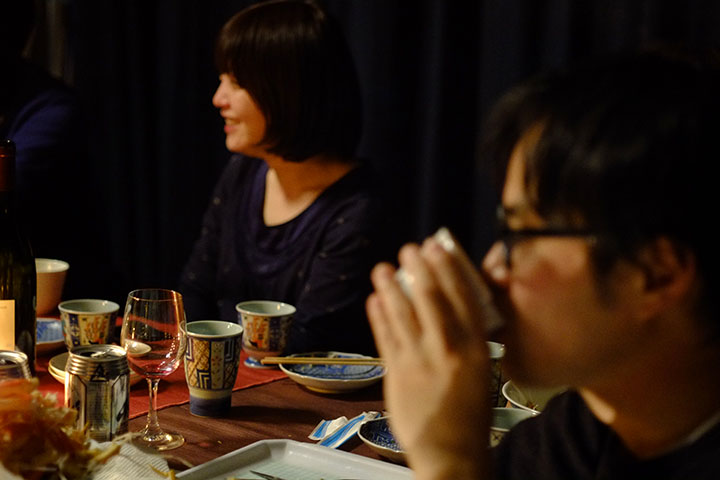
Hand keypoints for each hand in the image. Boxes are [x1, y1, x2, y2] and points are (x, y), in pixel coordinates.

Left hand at [366, 236, 492, 478]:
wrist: (453, 455)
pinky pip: (386, 338)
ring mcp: (420, 363)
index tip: (438, 247)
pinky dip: (379, 316)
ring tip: (382, 269)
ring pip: (403, 315)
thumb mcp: (481, 371)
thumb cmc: (469, 412)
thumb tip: (449, 303)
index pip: (463, 298)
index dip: (448, 269)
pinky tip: (375, 299)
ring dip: (391, 288)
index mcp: (477, 350)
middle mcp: (449, 352)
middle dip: (419, 270)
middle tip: (409, 249)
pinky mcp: (397, 376)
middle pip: (431, 301)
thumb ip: (466, 339)